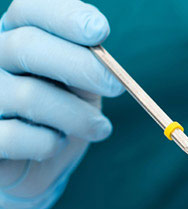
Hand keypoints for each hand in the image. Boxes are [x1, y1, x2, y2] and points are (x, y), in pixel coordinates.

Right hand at [0, 0, 123, 208]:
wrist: (37, 160)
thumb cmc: (63, 112)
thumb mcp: (81, 84)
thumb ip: (88, 64)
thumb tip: (102, 53)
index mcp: (15, 35)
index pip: (31, 9)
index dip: (65, 17)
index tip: (100, 31)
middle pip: (27, 46)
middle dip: (81, 65)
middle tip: (116, 86)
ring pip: (29, 95)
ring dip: (77, 115)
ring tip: (100, 128)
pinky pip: (18, 137)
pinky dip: (48, 143)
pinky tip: (56, 144)